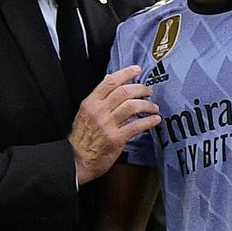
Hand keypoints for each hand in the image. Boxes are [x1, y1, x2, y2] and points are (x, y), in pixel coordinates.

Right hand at [69, 66, 160, 184]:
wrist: (77, 160)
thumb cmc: (82, 138)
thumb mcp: (85, 112)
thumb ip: (98, 97)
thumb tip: (109, 79)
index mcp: (91, 103)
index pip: (110, 82)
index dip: (126, 73)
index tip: (136, 70)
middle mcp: (99, 111)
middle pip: (124, 92)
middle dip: (140, 89)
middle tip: (149, 91)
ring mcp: (107, 124)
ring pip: (132, 106)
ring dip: (147, 105)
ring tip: (153, 106)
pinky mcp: (116, 138)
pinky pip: (136, 125)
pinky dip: (148, 121)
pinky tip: (154, 119)